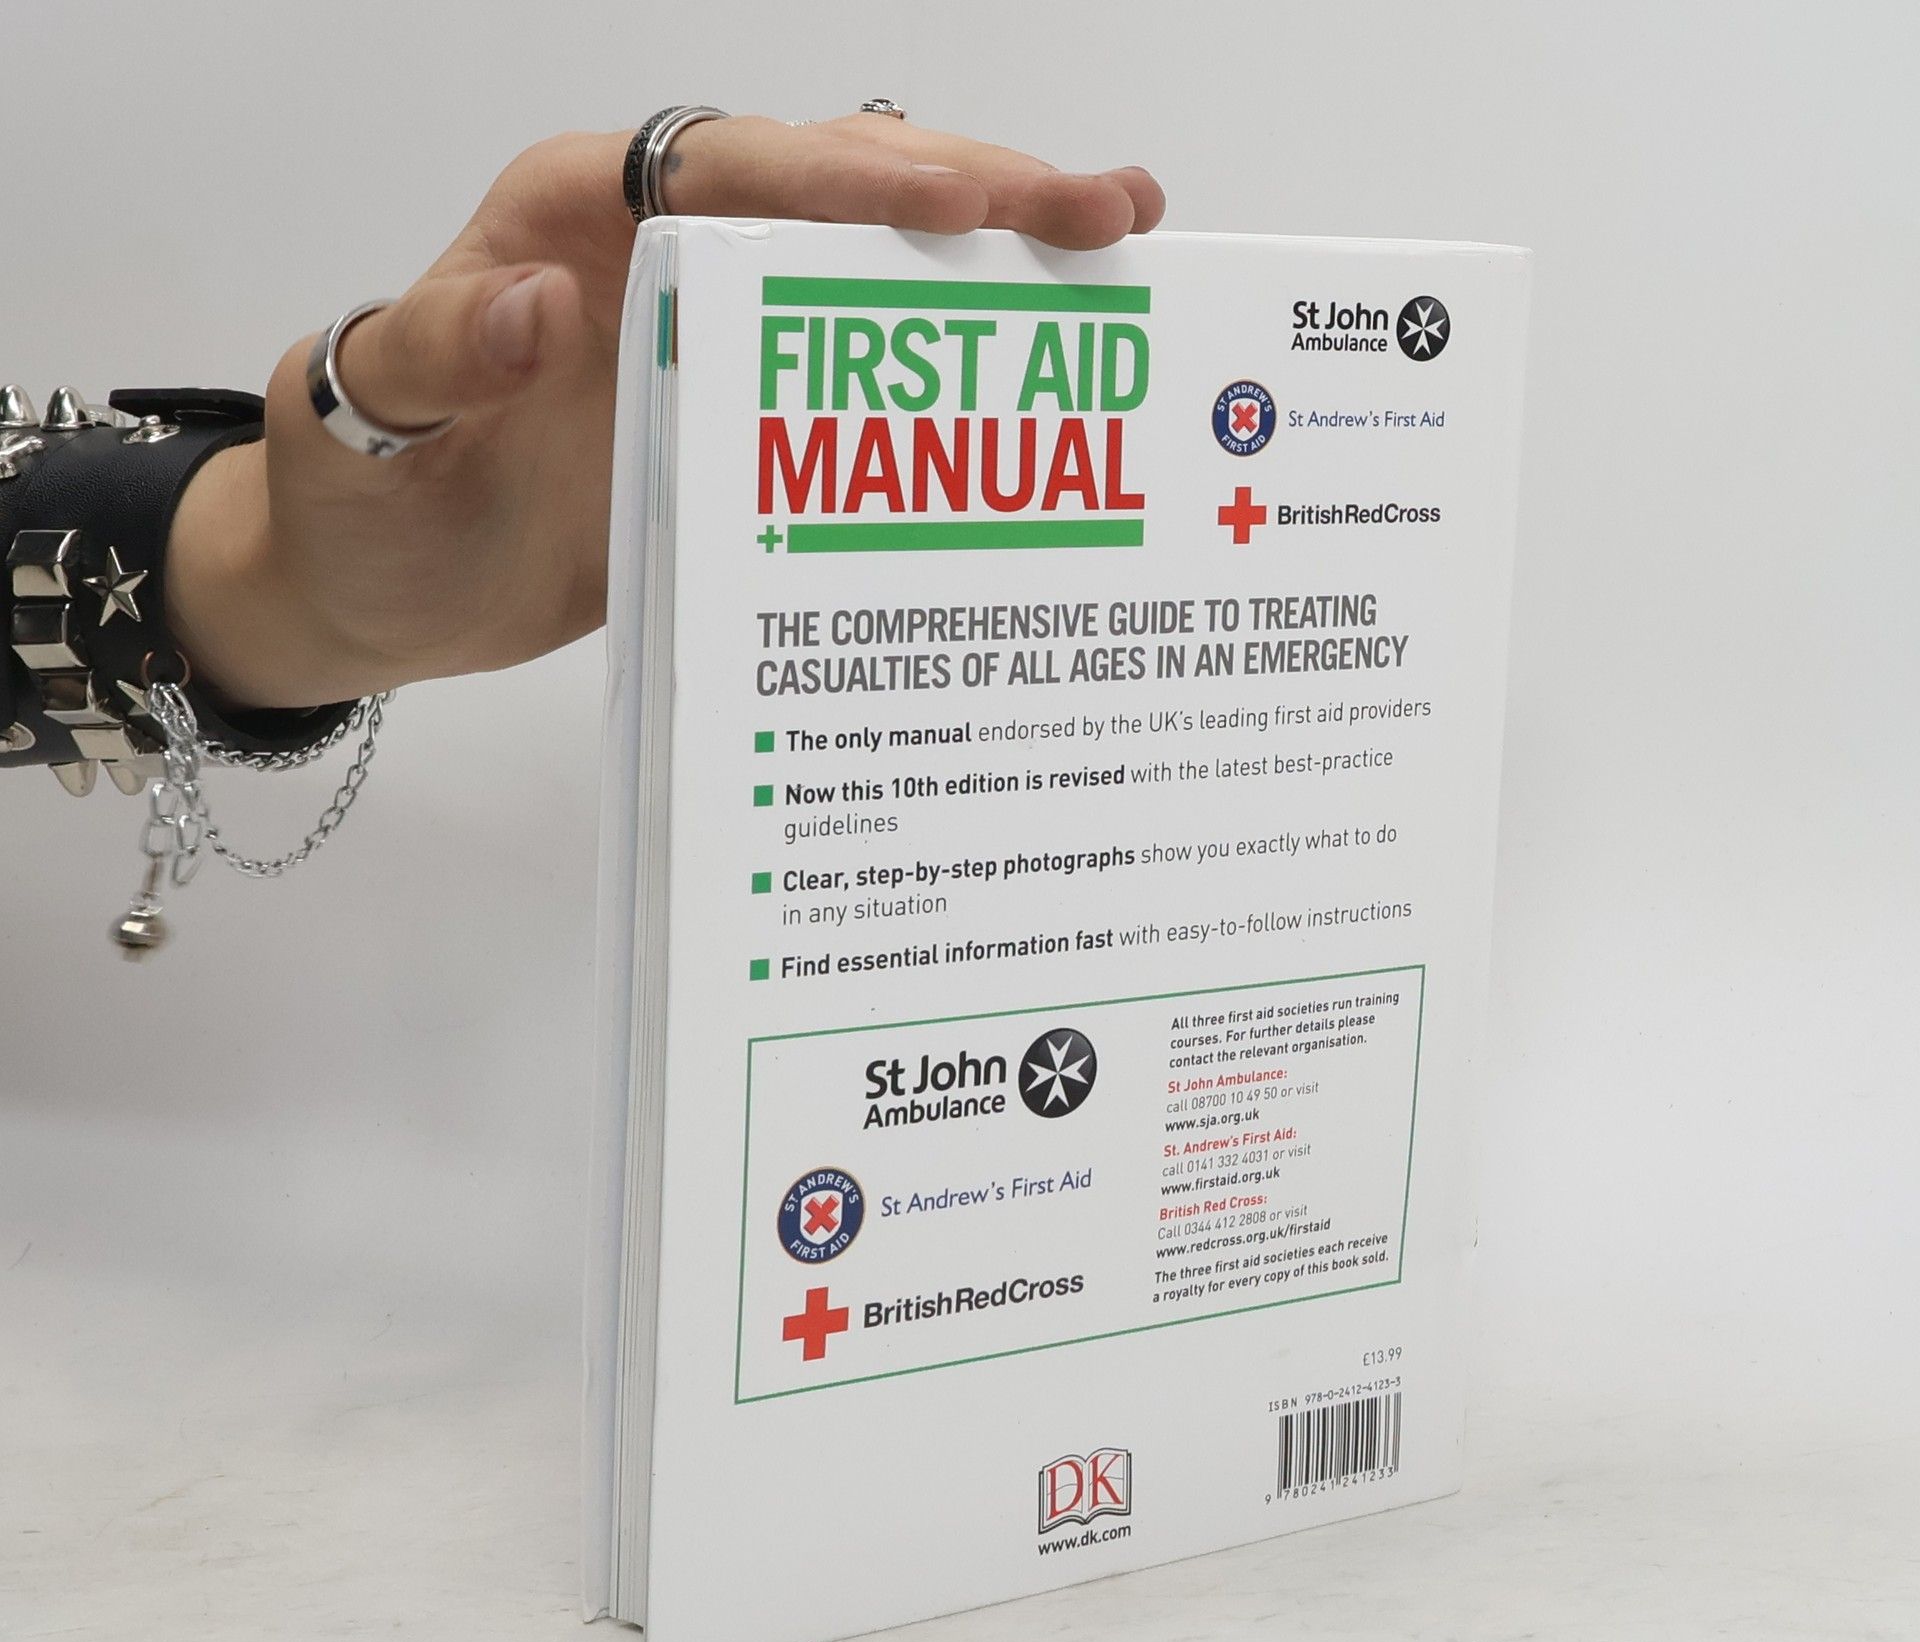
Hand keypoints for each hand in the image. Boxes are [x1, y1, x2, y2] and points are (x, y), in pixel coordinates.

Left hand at [166, 117, 1164, 708]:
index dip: (855, 182)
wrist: (377, 596)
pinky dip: (950, 366)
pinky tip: (1039, 370)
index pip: (735, 168)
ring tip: (1119, 252)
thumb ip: (433, 353)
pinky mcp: (745, 416)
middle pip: (840, 190)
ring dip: (993, 260)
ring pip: (872, 269)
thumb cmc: (358, 503)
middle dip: (977, 193)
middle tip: (1108, 211)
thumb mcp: (364, 426)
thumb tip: (538, 302)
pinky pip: (861, 377)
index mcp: (576, 221)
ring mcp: (717, 335)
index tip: (968, 205)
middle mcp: (665, 255)